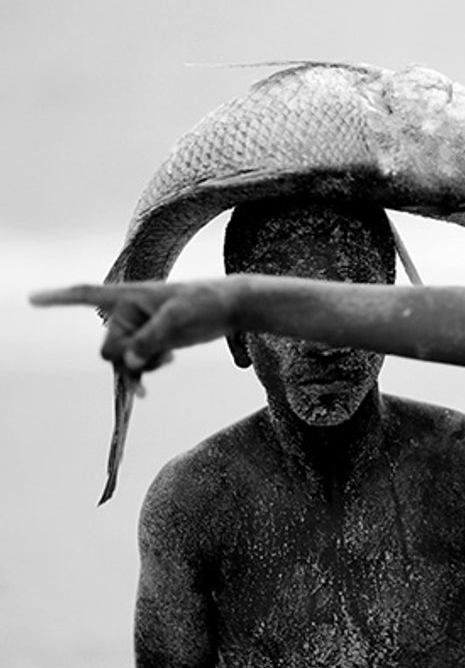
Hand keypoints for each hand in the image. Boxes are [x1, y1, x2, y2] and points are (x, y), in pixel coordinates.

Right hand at [30, 280, 239, 372]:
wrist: (229, 308)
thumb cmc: (205, 301)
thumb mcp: (178, 318)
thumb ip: (151, 339)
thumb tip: (130, 363)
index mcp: (128, 296)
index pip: (87, 295)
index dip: (58, 298)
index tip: (32, 298)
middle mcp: (128, 314)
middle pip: (108, 348)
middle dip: (126, 357)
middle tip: (153, 354)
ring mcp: (139, 331)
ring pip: (122, 361)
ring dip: (139, 368)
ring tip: (167, 358)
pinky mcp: (152, 344)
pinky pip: (136, 366)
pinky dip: (145, 372)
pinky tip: (165, 364)